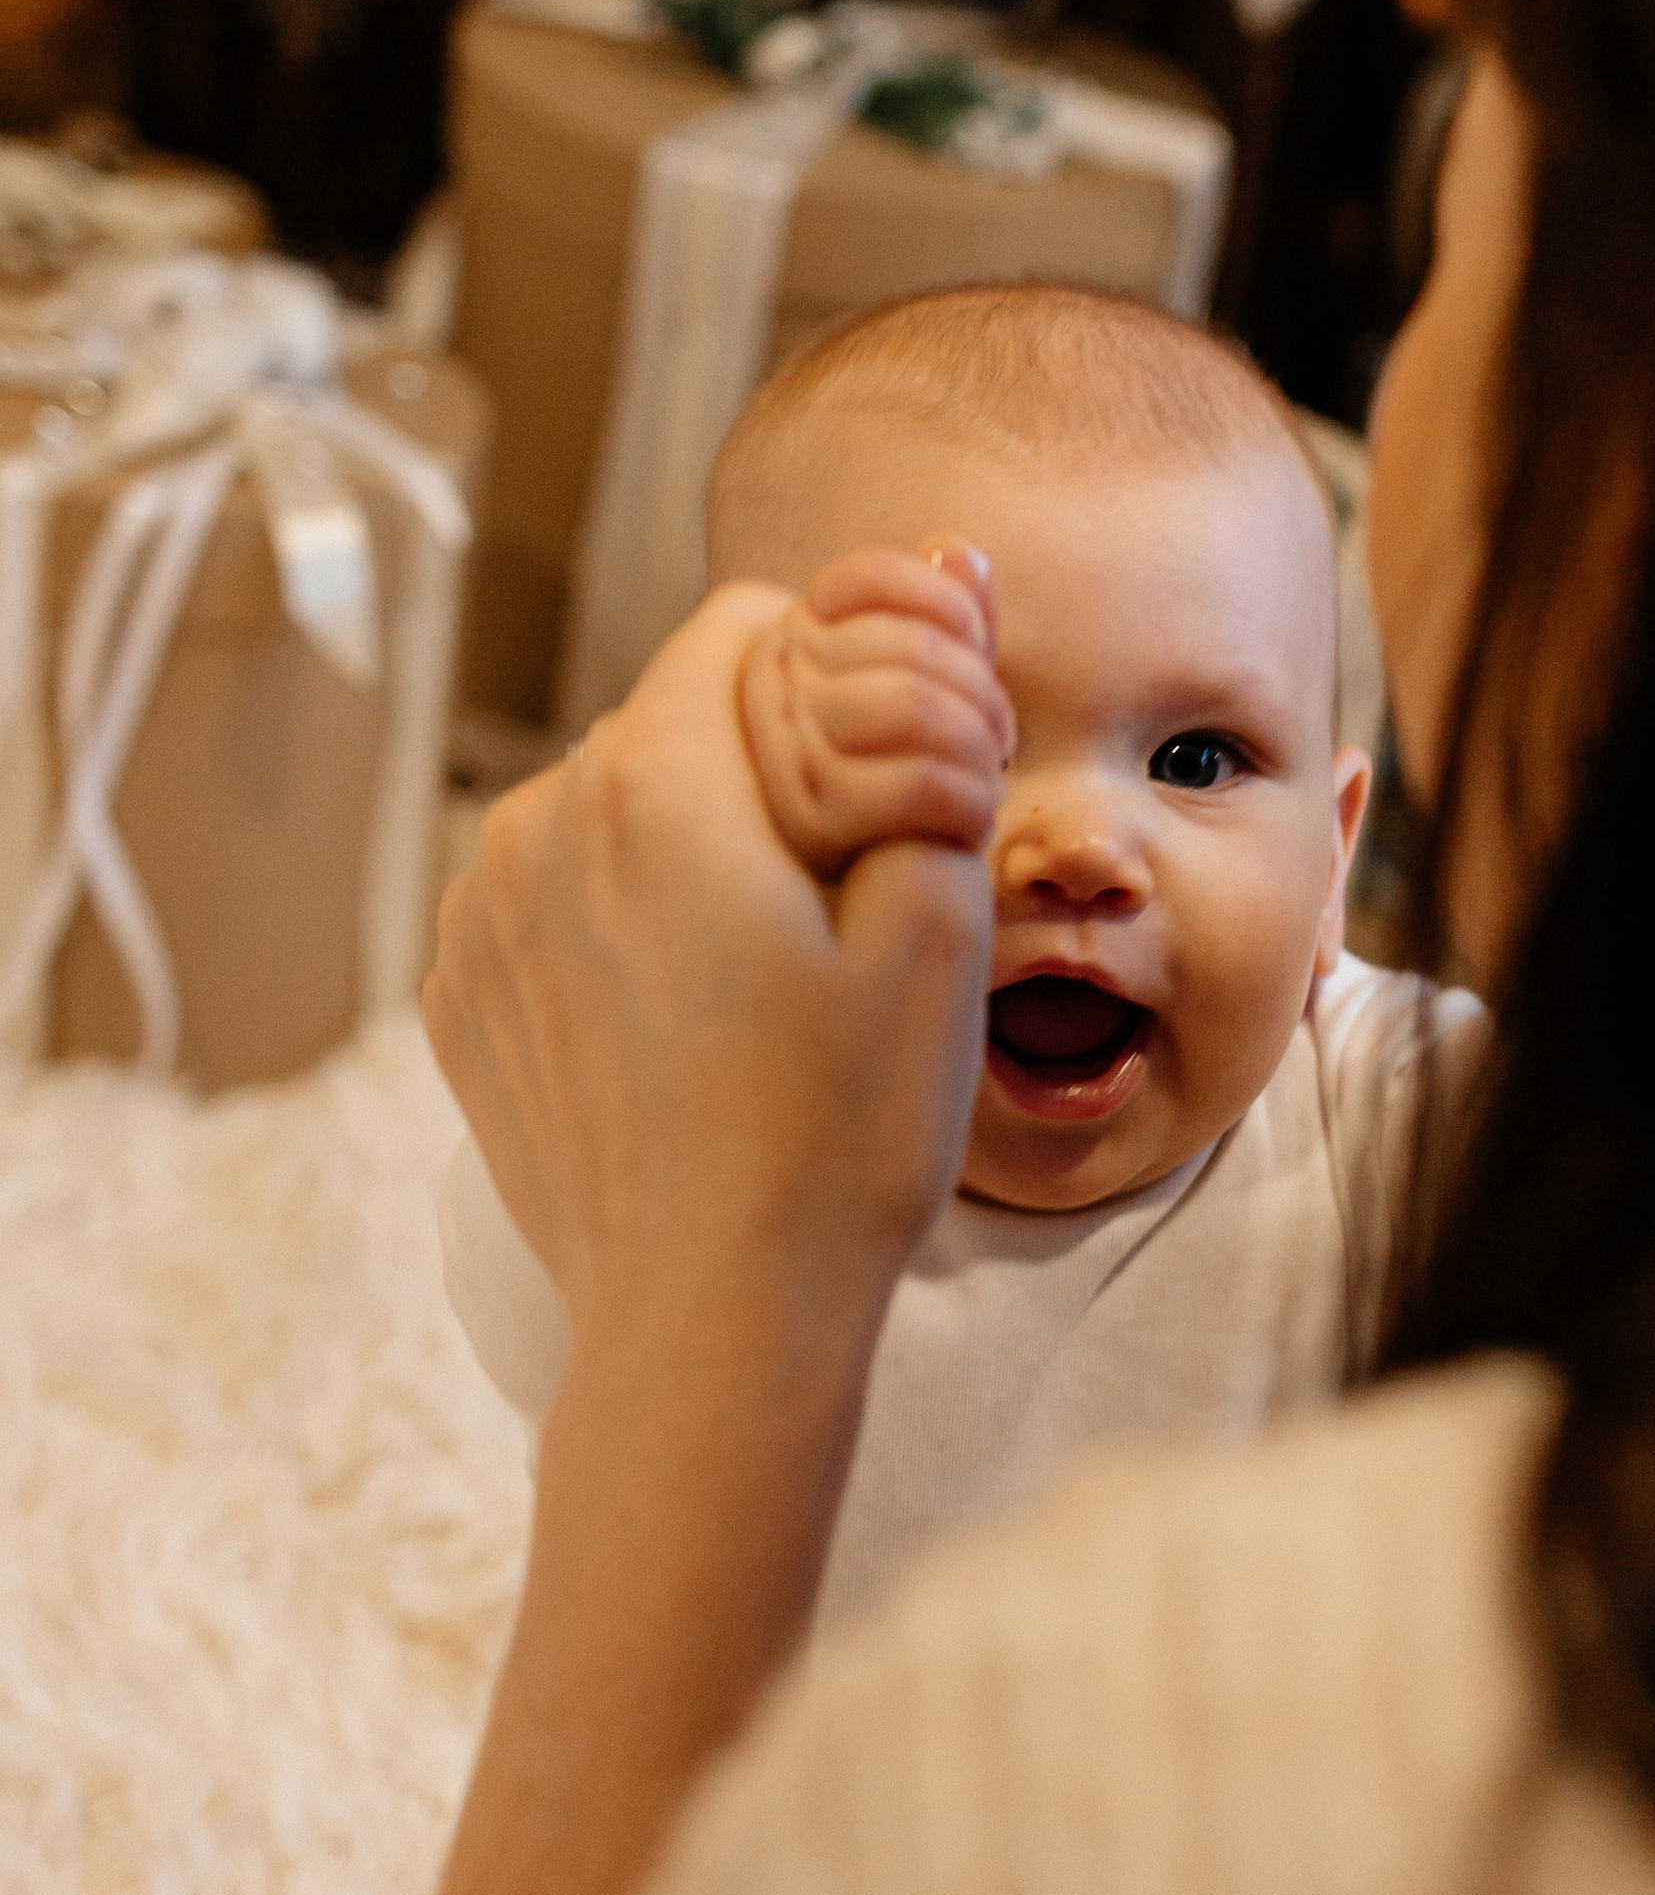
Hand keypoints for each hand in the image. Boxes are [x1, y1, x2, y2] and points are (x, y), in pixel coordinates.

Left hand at [420, 575, 1008, 1894]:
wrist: (714, 1327)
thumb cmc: (844, 1136)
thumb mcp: (940, 922)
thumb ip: (939, 722)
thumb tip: (952, 568)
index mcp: (653, 780)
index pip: (748, 620)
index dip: (842, 682)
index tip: (888, 793)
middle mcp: (537, 822)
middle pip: (678, 713)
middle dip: (767, 764)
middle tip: (848, 904)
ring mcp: (482, 915)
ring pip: (617, 804)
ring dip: (694, 843)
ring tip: (769, 982)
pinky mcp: (464, 995)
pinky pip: (560, 896)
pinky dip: (626, 926)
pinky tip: (694, 1029)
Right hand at [738, 542, 1015, 882]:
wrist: (856, 902)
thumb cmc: (898, 785)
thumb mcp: (926, 693)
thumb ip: (944, 622)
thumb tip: (958, 551)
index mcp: (793, 638)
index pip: (871, 578)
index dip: (948, 607)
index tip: (974, 652)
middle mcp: (770, 684)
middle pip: (908, 646)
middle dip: (982, 695)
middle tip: (996, 740)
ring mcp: (782, 751)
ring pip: (913, 706)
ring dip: (977, 751)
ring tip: (983, 781)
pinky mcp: (809, 820)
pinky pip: (918, 785)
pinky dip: (967, 804)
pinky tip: (968, 824)